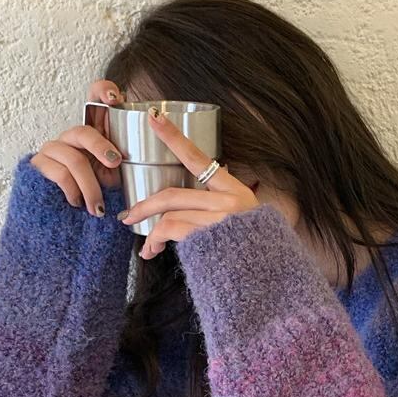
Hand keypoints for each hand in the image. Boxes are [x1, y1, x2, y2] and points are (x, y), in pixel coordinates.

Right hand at [29, 80, 125, 216]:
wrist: (67, 216)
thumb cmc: (96, 192)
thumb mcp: (117, 175)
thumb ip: (129, 158)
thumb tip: (155, 149)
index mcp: (94, 131)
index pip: (94, 98)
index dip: (103, 91)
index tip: (115, 98)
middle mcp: (72, 135)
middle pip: (84, 132)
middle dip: (101, 147)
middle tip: (115, 163)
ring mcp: (54, 147)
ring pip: (74, 159)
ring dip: (90, 187)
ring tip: (98, 207)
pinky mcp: (39, 164)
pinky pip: (60, 174)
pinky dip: (74, 191)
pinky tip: (78, 203)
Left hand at [117, 110, 297, 260]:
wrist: (268, 278)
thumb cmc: (255, 249)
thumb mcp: (246, 218)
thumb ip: (222, 202)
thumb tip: (196, 195)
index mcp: (235, 190)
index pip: (198, 157)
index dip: (174, 136)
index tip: (154, 118)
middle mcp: (227, 202)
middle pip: (172, 195)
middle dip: (144, 205)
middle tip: (129, 215)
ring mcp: (217, 220)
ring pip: (169, 216)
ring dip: (151, 232)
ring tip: (147, 247)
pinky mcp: (207, 239)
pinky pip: (171, 232)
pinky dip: (157, 241)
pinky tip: (153, 251)